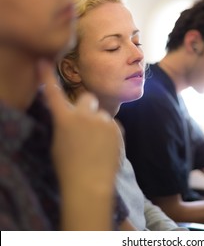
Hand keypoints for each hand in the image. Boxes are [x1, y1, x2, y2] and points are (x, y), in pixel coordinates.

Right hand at [39, 59, 120, 228]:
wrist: (90, 184)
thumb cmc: (68, 167)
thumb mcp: (59, 143)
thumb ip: (65, 124)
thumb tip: (71, 117)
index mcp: (65, 119)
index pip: (54, 94)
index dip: (48, 78)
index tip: (43, 61)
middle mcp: (85, 115)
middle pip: (88, 98)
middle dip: (87, 106)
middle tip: (86, 123)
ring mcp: (104, 121)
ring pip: (102, 115)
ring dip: (99, 124)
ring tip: (97, 145)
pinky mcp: (118, 128)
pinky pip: (112, 126)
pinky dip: (110, 133)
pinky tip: (106, 148)